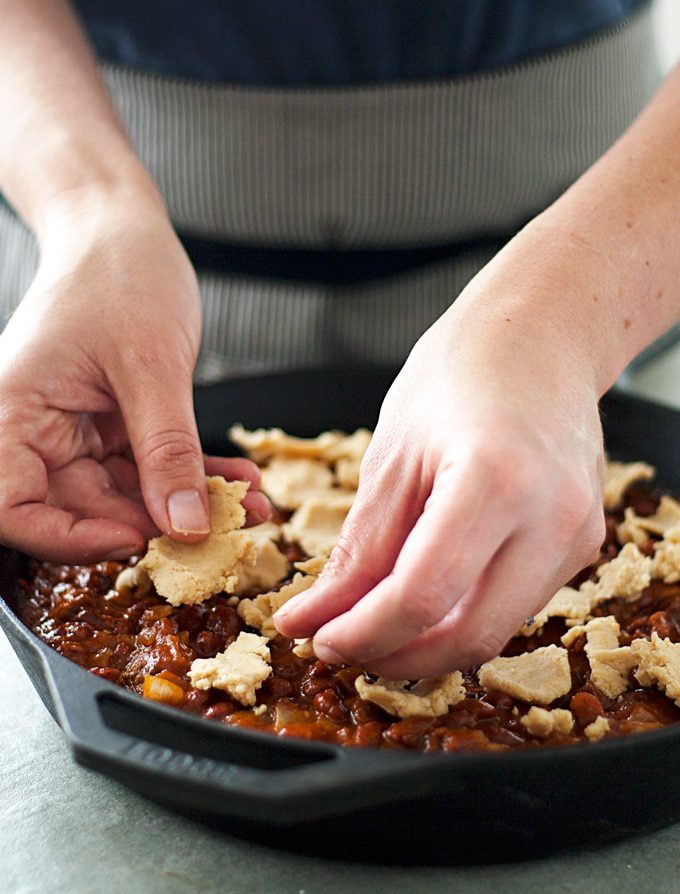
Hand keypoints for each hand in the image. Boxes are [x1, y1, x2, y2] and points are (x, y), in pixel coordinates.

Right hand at [0, 188, 268, 561]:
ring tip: (247, 508)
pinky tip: (239, 481)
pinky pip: (152, 469)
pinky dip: (195, 477)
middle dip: (151, 525)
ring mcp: (77, 432)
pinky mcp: (114, 428)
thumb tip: (185, 525)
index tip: (133, 540)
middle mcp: (37, 430)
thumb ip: (167, 450)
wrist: (125, 233)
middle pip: (78, 510)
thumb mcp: (151, 366)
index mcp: (13, 412)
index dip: (66, 538)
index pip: (13, 507)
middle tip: (214, 532)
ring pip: (126, 495)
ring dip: (187, 505)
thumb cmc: (120, 274)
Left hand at [275, 242, 606, 676]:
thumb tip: (315, 619)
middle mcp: (554, 517)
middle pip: (469, 634)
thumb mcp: (391, 457)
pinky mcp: (584, 543)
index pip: (422, 595)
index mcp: (496, 480)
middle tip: (341, 646)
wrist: (539, 339)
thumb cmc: (458, 375)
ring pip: (496, 629)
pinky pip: (515, 602)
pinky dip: (462, 612)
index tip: (316, 639)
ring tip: (373, 621)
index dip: (362, 632)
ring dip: (428, 642)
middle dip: (395, 656)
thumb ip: (357, 550)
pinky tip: (423, 596)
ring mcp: (579, 534)